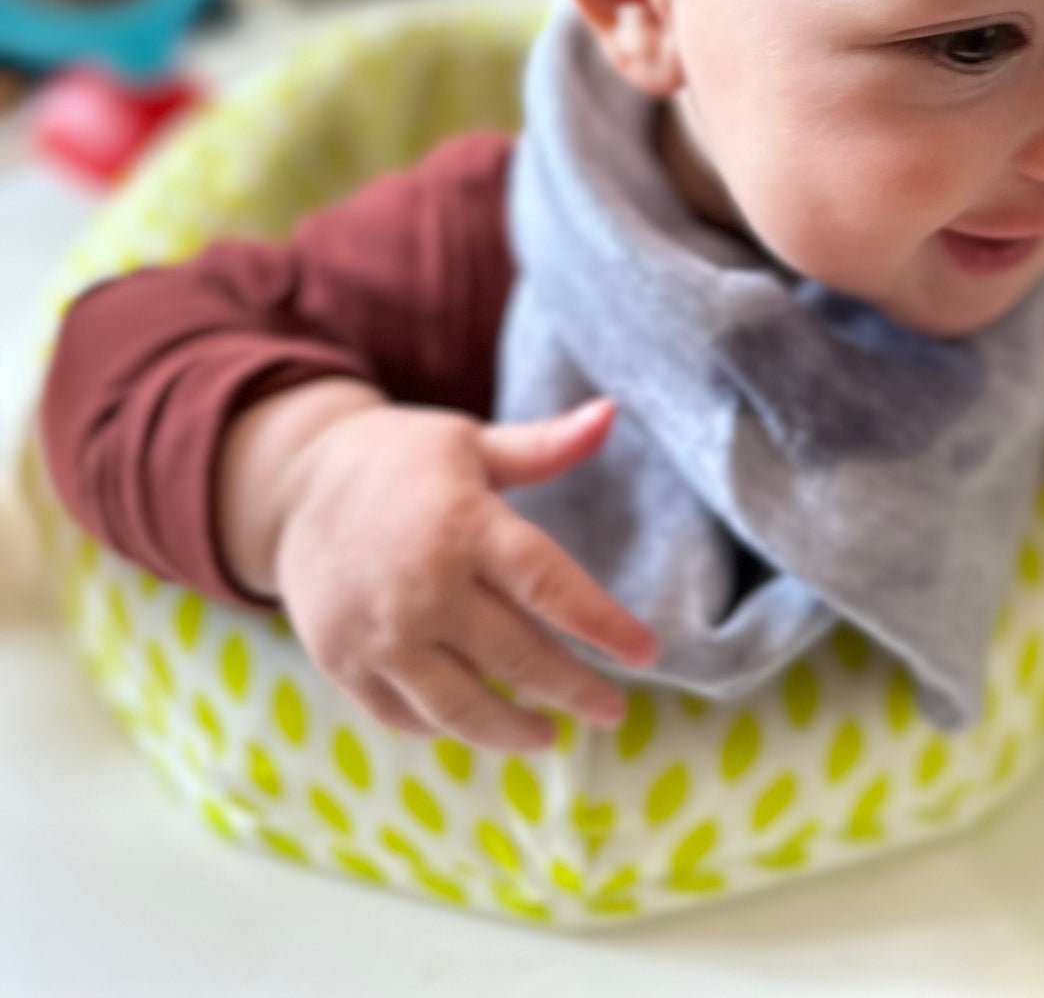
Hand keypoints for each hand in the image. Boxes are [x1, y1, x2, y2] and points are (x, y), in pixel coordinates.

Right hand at [231, 390, 655, 748]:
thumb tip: (612, 410)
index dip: (604, 626)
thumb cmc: (402, 461)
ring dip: (515, 730)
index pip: (551, 586)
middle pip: (518, 657)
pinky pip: (407, 717)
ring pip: (463, 708)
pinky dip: (448, 728)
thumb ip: (545, 445)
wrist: (294, 486)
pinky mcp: (344, 664)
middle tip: (612, 710)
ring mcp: (380, 634)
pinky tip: (479, 723)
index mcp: (465, 525)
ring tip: (551, 734)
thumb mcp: (471, 443)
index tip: (647, 654)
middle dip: (575, 690)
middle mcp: (425, 587)